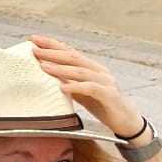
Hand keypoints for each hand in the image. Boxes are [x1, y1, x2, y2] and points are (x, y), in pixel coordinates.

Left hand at [29, 35, 145, 140]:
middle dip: (52, 52)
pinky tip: (63, 88)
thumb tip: (47, 75)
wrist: (127, 121)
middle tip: (34, 49)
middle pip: (74, 57)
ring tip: (43, 66)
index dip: (52, 44)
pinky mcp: (110, 95)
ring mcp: (106, 82)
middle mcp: (99, 71)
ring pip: (81, 71)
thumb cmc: (103, 106)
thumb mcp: (82, 93)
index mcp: (92, 68)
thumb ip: (69, 82)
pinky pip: (91, 88)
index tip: (34, 40)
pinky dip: (76, 87)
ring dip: (60, 68)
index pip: (70, 52)